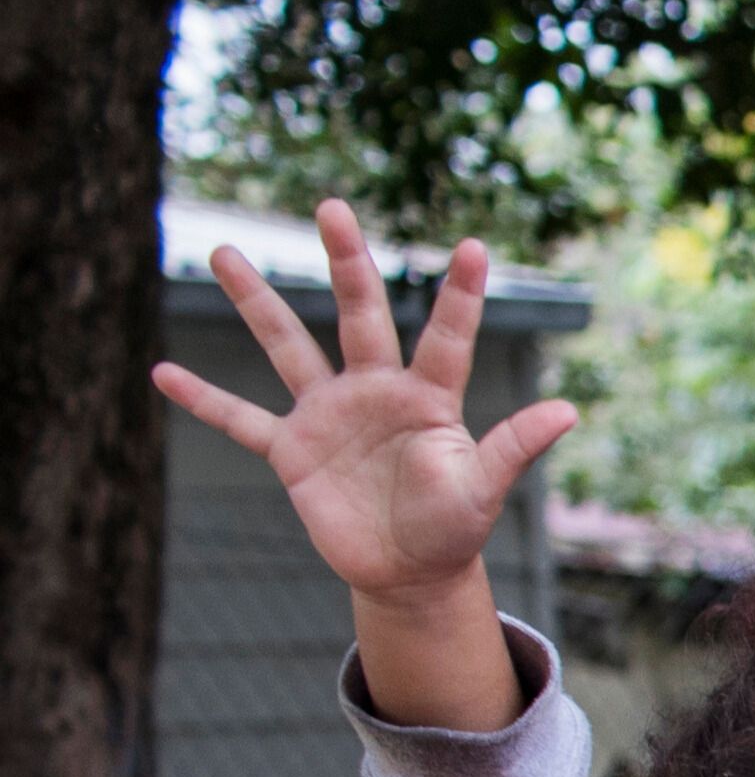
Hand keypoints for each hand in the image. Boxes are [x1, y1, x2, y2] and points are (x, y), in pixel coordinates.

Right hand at [156, 202, 576, 601]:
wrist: (410, 571)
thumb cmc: (454, 527)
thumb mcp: (483, 488)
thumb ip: (514, 447)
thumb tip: (569, 410)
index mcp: (428, 398)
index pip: (447, 336)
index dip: (461, 294)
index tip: (474, 244)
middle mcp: (375, 391)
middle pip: (359, 314)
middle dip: (347, 262)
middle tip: (332, 205)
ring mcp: (328, 415)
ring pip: (287, 345)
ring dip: (257, 302)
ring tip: (224, 251)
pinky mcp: (293, 451)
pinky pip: (241, 419)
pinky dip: (204, 399)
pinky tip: (162, 372)